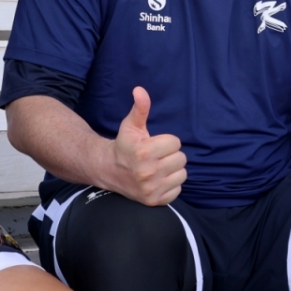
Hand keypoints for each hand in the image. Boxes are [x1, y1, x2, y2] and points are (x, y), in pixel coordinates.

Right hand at [106, 87, 187, 205]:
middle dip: (170, 155)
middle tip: (157, 156)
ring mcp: (151, 189)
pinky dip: (171, 184)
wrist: (108, 170)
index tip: (154, 144)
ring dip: (173, 170)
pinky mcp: (154, 201)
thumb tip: (140, 90)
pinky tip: (158, 180)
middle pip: (181, 158)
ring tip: (159, 167)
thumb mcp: (130, 125)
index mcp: (143, 152)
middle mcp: (147, 172)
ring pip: (182, 174)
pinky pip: (178, 189)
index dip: (166, 141)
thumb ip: (140, 108)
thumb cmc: (124, 145)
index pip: (175, 142)